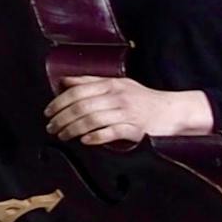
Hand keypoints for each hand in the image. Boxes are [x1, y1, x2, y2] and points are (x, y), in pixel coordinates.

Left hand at [45, 75, 213, 149]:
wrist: (173, 112)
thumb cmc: (144, 100)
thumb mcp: (119, 85)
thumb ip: (92, 83)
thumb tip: (64, 81)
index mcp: (112, 84)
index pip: (78, 90)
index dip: (59, 102)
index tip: (48, 112)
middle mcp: (118, 96)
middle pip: (82, 106)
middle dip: (62, 118)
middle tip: (51, 128)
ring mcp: (127, 113)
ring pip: (92, 119)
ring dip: (73, 129)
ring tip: (63, 136)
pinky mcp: (136, 129)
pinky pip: (111, 132)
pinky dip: (96, 137)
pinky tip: (86, 141)